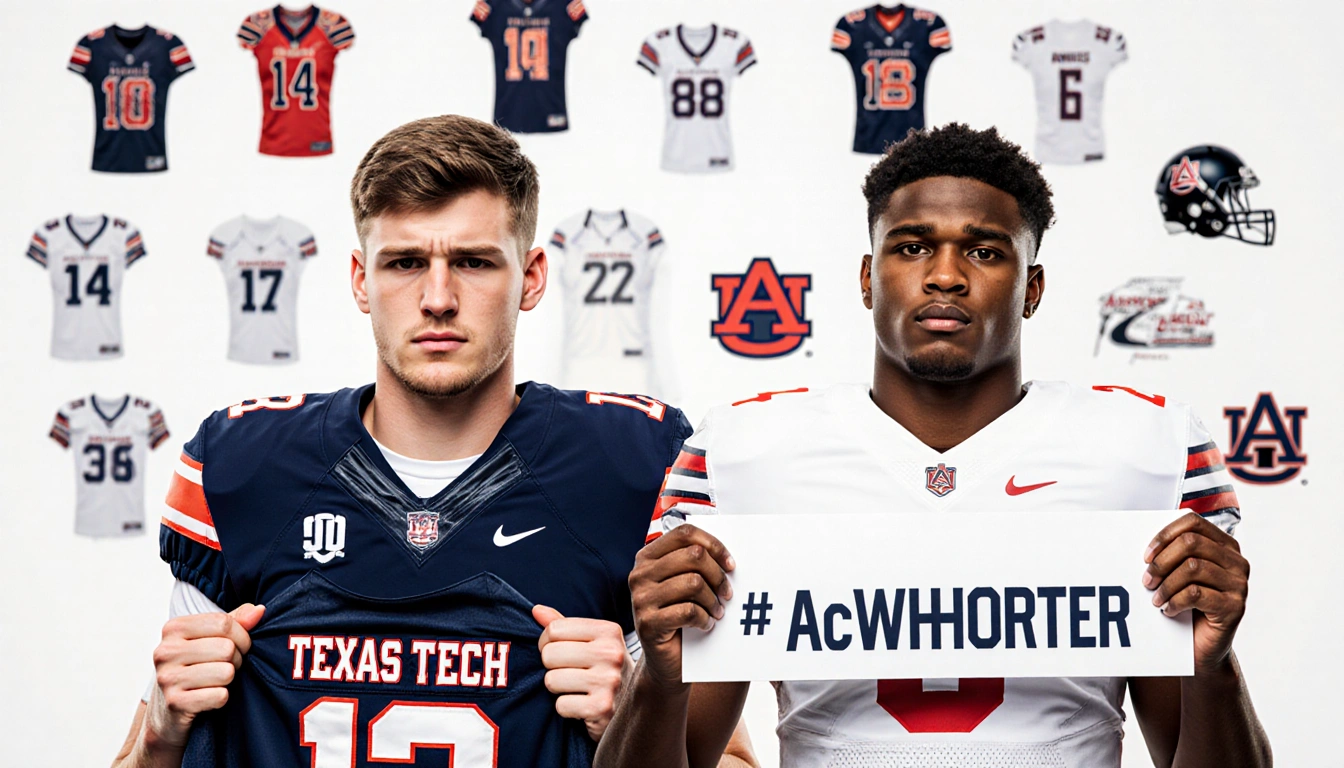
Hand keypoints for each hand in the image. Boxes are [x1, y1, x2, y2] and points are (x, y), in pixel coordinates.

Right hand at [144, 603, 264, 747]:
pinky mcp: (175, 703)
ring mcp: (167, 678)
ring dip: (229, 679)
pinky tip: (209, 697)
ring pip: (226, 672)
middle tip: (227, 667)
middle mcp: (166, 651)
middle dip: (236, 659)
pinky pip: (220, 696)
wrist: (168, 712)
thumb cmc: (196, 667)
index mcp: (174, 628)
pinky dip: (222, 698)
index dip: (241, 636)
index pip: (224, 623)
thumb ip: (235, 621)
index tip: (239, 646)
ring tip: (217, 681)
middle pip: (227, 648)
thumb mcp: (210, 638)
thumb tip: (259, 611)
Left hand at [534, 605, 632, 741]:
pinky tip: (581, 706)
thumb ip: (563, 625)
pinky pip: (561, 705)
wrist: (633, 706)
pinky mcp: (603, 707)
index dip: (546, 643)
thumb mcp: (590, 642)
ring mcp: (610, 681)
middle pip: (550, 654)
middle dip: (551, 667)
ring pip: (552, 680)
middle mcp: (612, 653)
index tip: (557, 652)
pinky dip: (566, 709)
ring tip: (575, 689)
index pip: (554, 629)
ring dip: (557, 689)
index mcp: (609, 631)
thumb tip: (536, 609)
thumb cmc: (603, 668)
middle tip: (567, 673)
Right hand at [627, 524, 734, 691]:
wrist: (666, 661)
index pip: (684, 534)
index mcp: (648, 557)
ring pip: (694, 583)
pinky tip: (705, 625)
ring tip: (716, 612)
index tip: (730, 564)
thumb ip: (696, 565)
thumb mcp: (685, 585)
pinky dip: (705, 619)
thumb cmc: (679, 618)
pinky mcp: (648, 623)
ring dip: (713, 601)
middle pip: (693, 556)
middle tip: (727, 594)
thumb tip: (727, 556)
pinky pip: (689, 611)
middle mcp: (640, 574)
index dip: (713, 545)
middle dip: (718, 575)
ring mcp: (641, 598)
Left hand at [1143, 513, 1248, 670]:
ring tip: (1156, 598)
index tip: (1147, 555)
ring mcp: (1238, 584)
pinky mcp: (1234, 607)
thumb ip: (1174, 555)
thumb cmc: (1190, 606)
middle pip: (1190, 543)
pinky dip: (1175, 601)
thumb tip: (1148, 546)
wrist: (1204, 646)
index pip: (1193, 522)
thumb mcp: (1182, 575)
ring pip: (1192, 568)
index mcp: (1224, 546)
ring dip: (1166, 584)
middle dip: (1162, 561)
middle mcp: (1236, 562)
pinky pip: (1196, 594)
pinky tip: (1169, 610)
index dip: (1165, 535)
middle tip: (1147, 580)